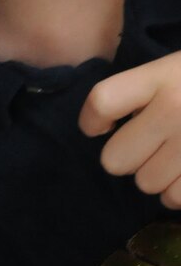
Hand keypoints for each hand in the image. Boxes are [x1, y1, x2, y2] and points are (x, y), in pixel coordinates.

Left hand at [79, 54, 180, 207]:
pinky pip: (173, 198)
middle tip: (150, 142)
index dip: (93, 121)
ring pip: (145, 183)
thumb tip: (107, 126)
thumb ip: (142, 91)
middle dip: (129, 155)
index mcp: (162, 76)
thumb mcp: (174, 68)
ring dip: (157, 173)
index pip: (101, 103)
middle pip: (115, 160)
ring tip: (177, 154)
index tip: (103, 125)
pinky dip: (178, 190)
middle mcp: (175, 108)